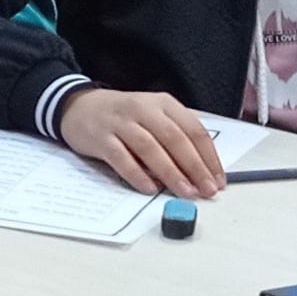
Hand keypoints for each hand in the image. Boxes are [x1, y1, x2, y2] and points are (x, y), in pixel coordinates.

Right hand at [57, 86, 228, 198]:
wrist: (79, 106)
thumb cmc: (123, 116)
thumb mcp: (153, 116)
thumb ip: (176, 137)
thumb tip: (201, 172)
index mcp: (163, 103)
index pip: (194, 130)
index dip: (209, 157)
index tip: (218, 180)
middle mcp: (143, 109)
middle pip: (175, 139)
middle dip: (194, 167)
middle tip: (206, 190)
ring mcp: (120, 123)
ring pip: (150, 148)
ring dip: (171, 173)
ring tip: (185, 192)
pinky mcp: (101, 138)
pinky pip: (122, 158)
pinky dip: (137, 174)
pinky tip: (150, 188)